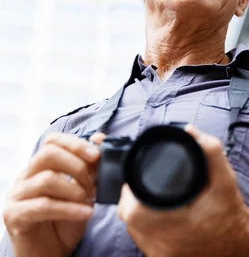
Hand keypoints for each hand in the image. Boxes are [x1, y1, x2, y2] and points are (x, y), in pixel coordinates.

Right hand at [3, 133, 102, 256]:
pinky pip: (43, 206)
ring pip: (47, 179)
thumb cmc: (66, 220)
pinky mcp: (14, 216)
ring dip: (75, 190)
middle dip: (77, 166)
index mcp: (39, 167)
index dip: (75, 144)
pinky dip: (69, 209)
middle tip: (92, 183)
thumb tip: (99, 138)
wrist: (51, 252)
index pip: (52, 141)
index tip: (96, 155)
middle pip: (48, 153)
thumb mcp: (84, 191)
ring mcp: (16, 196)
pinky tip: (86, 213)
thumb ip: (90, 167)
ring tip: (89, 201)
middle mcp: (25, 177)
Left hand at [117, 125, 248, 256]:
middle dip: (133, 198)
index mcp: (170, 225)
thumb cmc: (232, 214)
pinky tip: (161, 217)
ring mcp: (160, 256)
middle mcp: (160, 246)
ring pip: (134, 232)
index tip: (140, 177)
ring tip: (153, 198)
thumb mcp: (225, 179)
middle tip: (145, 184)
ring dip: (138, 213)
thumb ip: (209, 151)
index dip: (131, 189)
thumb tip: (190, 131)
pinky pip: (145, 242)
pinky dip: (149, 227)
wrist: (243, 246)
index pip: (131, 206)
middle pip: (128, 218)